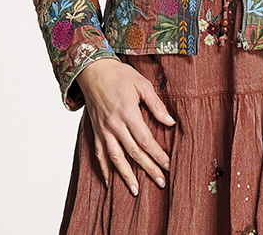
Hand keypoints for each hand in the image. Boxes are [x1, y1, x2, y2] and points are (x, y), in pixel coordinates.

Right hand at [75, 58, 175, 195]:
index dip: (158, 155)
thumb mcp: (142, 84)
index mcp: (128, 113)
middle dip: (148, 169)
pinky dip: (103, 170)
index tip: (168, 165)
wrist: (93, 71)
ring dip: (126, 176)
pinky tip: (108, 182)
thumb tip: (170, 122)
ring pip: (115, 158)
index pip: (146, 140)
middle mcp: (114, 125)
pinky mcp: (95, 132)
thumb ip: (156, 104)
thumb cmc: (119, 75)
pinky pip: (98, 155)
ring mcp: (103, 130)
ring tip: (135, 190)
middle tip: (160, 182)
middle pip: (133, 153)